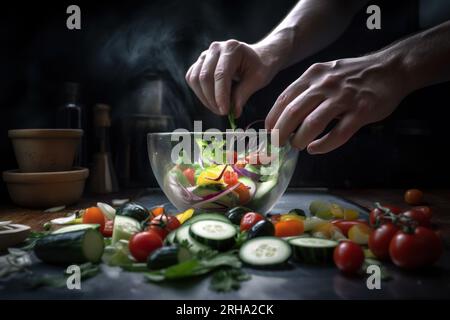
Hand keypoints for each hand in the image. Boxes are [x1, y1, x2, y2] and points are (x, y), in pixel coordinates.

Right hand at [186, 40, 279, 116]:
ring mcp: (205, 54)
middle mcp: (215, 48)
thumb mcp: (258, 79)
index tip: (225, 112)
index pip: (220, 74)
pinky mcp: (200, 63)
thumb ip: (244, 94)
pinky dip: (199, 93)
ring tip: (218, 108)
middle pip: (205, 77)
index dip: (221, 95)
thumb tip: (233, 112)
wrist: (257, 57)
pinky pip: (192, 79)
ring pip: (195, 79)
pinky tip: (212, 100)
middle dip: (212, 99)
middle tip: (223, 113)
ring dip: (204, 98)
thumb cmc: (260, 67)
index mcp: (232, 48)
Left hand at [265, 53, 409, 153]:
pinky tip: (315, 149)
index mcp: (313, 75)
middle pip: (293, 112)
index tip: (269, 132)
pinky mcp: (361, 111)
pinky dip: (323, 145)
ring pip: (312, 124)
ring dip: (300, 139)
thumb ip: (307, 91)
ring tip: (297, 145)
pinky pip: (338, 134)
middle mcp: (325, 85)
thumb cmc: (353, 75)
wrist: (391, 68)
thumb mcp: (325, 74)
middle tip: (277, 145)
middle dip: (281, 132)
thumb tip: (286, 117)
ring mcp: (344, 98)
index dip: (273, 118)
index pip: (284, 98)